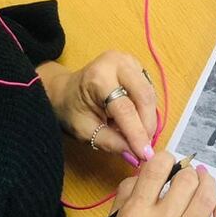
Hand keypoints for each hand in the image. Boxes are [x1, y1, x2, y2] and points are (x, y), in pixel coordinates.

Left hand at [40, 51, 157, 162]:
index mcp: (99, 76)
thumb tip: (135, 154)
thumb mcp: (85, 131)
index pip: (125, 108)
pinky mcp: (136, 66)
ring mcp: (129, 61)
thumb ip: (110, 142)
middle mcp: (118, 63)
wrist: (65, 90)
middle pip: (144, 96)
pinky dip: (147, 109)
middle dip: (147, 125)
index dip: (136, 133)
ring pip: (150, 94)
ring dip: (148, 118)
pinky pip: (149, 91)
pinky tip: (138, 121)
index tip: (145, 154)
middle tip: (146, 148)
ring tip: (140, 136)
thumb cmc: (72, 110)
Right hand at [103, 152, 215, 216]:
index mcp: (136, 215)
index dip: (165, 158)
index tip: (166, 162)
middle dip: (187, 172)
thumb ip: (125, 195)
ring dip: (208, 184)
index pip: (157, 169)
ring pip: (208, 199)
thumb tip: (146, 173)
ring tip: (203, 179)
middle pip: (187, 180)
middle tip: (184, 174)